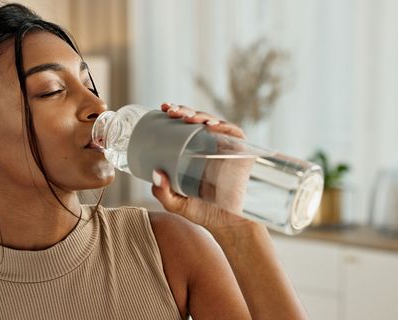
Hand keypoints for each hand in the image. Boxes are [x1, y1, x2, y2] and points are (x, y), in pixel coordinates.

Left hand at [151, 103, 255, 230]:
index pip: (184, 127)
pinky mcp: (242, 153)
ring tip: (186, 117)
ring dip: (200, 115)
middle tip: (169, 111)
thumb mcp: (176, 204)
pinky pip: (234, 133)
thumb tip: (155, 173)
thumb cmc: (203, 213)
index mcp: (194, 152)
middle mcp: (210, 146)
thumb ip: (163, 192)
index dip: (175, 113)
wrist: (229, 226)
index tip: (162, 109)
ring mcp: (226, 148)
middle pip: (197, 120)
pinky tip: (210, 125)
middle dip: (184, 110)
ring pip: (214, 123)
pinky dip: (224, 126)